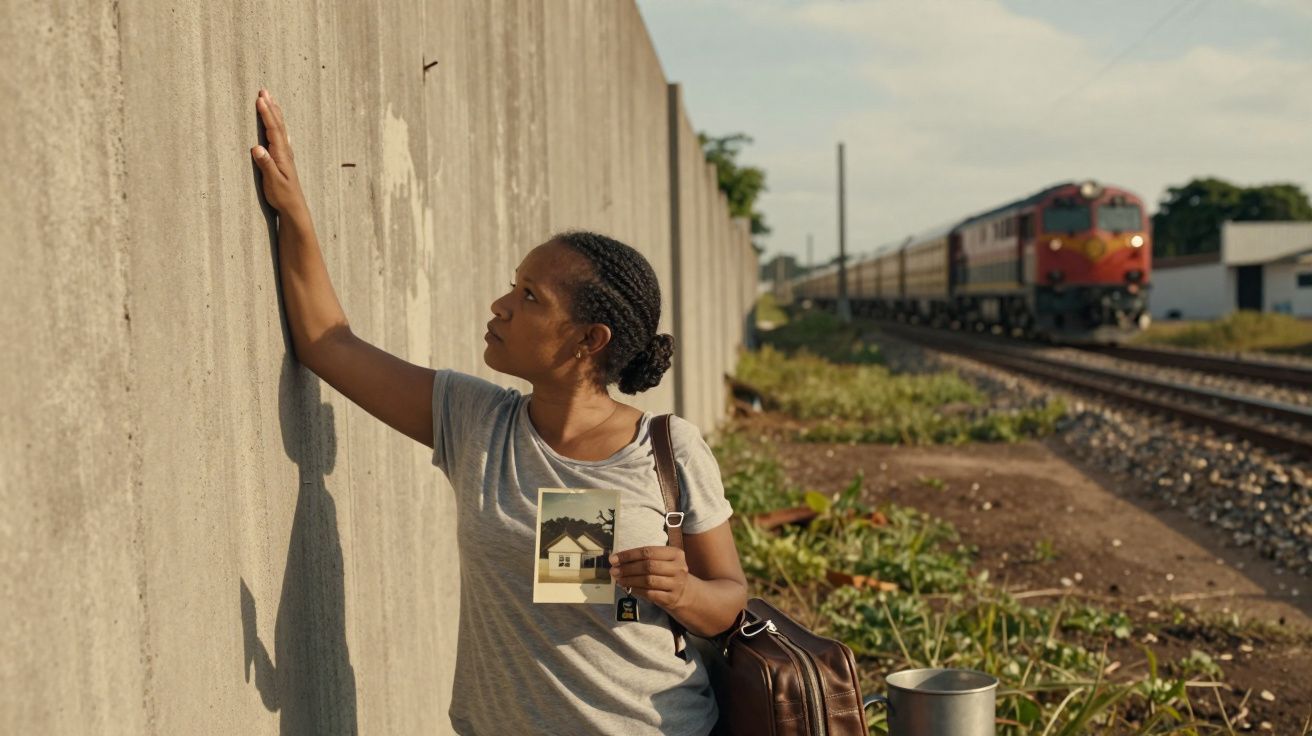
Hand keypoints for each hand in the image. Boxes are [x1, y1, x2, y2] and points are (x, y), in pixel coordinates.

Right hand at [251, 89, 308, 216]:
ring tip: (270, 99)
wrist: (294, 208)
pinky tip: (279, 123)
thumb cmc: (282, 196)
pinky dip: (278, 125)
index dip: (266, 114)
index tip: (260, 99)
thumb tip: (256, 148)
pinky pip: (281, 136)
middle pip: (278, 124)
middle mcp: (285, 152)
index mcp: (281, 155)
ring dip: (275, 113)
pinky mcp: (284, 159)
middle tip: (264, 90)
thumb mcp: (273, 183)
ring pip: (280, 128)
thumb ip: (266, 165)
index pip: (273, 130)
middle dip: (271, 107)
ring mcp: (285, 155)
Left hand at [609, 546, 690, 610]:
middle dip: (627, 568)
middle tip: (613, 570)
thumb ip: (645, 558)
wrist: (685, 593)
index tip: (613, 558)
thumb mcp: (663, 561)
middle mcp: (678, 568)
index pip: (648, 551)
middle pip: (648, 566)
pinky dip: (636, 590)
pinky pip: (650, 594)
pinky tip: (628, 588)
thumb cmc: (667, 572)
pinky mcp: (671, 598)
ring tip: (618, 579)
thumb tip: (618, 559)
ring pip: (648, 581)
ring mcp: (676, 584)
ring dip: (630, 580)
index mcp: (675, 553)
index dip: (629, 555)